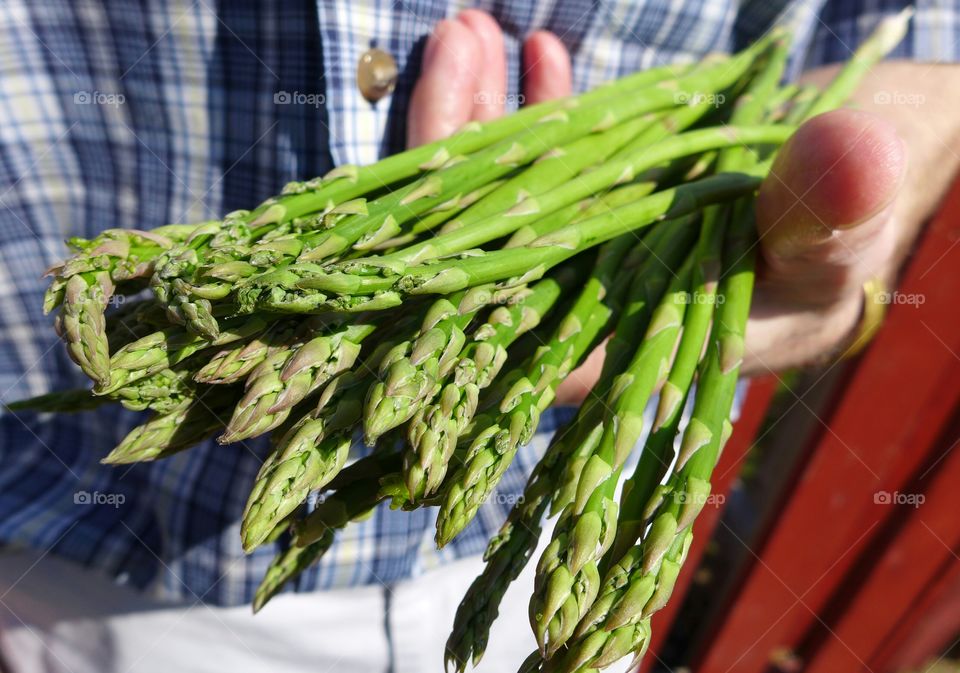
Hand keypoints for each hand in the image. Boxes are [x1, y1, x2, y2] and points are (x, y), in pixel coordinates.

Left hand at [407, 12, 910, 402]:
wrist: (852, 204)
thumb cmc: (847, 246)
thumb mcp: (843, 238)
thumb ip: (825, 215)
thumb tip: (845, 153)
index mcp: (619, 345)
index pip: (507, 324)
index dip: (453, 267)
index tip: (422, 188)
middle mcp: (582, 300)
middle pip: (482, 242)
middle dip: (451, 150)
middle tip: (452, 50)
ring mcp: (582, 241)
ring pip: (501, 190)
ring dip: (480, 112)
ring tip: (468, 32)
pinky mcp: (596, 192)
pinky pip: (545, 152)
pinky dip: (534, 101)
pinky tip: (525, 46)